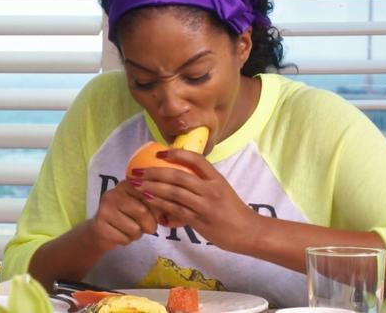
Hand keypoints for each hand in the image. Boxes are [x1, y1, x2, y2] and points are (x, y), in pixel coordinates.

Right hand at [83, 180, 160, 251]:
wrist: (100, 231)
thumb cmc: (126, 217)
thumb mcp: (142, 206)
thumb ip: (155, 204)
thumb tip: (171, 209)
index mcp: (127, 184)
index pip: (149, 194)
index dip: (157, 209)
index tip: (157, 216)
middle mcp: (113, 193)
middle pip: (142, 212)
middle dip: (149, 225)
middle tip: (146, 227)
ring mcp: (104, 209)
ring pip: (134, 228)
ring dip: (137, 234)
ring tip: (130, 230)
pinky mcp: (99, 226)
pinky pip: (124, 239)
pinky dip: (126, 241)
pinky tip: (120, 235)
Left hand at [131, 148, 263, 251]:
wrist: (249, 232)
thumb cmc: (234, 212)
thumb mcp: (222, 192)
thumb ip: (203, 186)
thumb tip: (181, 181)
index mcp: (217, 179)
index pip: (196, 159)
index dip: (177, 154)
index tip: (160, 152)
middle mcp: (211, 189)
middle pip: (179, 176)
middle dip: (155, 172)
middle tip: (137, 171)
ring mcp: (205, 206)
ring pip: (174, 193)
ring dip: (152, 188)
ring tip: (136, 185)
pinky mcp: (199, 221)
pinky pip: (176, 211)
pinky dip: (160, 205)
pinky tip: (148, 202)